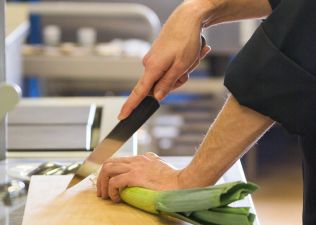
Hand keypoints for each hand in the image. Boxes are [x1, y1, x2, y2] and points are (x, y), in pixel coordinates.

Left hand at [96, 152, 184, 202]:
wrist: (185, 182)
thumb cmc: (176, 181)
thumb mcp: (162, 167)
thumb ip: (153, 166)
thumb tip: (148, 171)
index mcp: (142, 158)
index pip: (118, 160)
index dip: (110, 173)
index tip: (109, 185)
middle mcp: (137, 159)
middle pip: (108, 163)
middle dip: (101, 178)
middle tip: (102, 193)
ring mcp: (135, 166)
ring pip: (107, 169)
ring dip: (103, 185)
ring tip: (105, 197)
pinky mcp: (135, 176)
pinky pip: (115, 181)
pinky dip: (111, 191)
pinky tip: (116, 199)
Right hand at [118, 3, 210, 119]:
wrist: (188, 18)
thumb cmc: (185, 39)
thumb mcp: (181, 66)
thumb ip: (168, 83)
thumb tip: (157, 96)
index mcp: (153, 68)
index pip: (139, 92)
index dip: (131, 105)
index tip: (122, 115)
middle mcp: (150, 64)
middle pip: (162, 85)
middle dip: (179, 79)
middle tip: (189, 66)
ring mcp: (154, 59)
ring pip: (170, 75)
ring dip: (184, 68)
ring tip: (192, 54)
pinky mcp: (160, 55)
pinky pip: (171, 66)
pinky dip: (183, 61)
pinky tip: (193, 51)